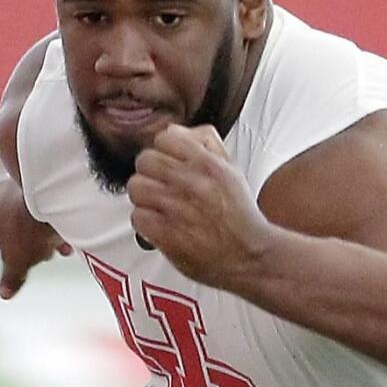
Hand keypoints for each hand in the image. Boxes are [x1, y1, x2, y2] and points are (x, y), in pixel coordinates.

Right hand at [0, 177, 72, 298]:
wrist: (48, 197)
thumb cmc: (27, 230)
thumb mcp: (19, 261)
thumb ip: (11, 277)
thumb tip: (4, 294)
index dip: (17, 252)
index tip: (35, 258)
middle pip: (18, 224)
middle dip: (36, 240)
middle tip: (56, 252)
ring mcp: (17, 180)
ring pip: (34, 210)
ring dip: (49, 227)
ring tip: (69, 240)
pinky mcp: (40, 173)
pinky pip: (48, 196)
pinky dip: (58, 209)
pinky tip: (74, 221)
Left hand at [127, 124, 272, 288]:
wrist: (249, 255)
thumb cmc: (239, 215)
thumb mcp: (232, 170)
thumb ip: (206, 144)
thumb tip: (176, 131)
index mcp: (208, 163)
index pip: (165, 137)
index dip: (164, 150)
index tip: (168, 162)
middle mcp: (192, 182)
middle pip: (144, 160)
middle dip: (151, 173)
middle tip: (160, 185)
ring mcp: (177, 208)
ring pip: (136, 187)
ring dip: (145, 197)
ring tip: (158, 206)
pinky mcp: (167, 234)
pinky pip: (138, 216)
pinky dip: (145, 222)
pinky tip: (159, 224)